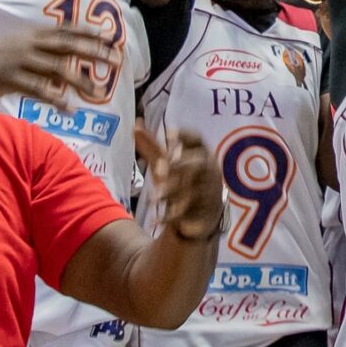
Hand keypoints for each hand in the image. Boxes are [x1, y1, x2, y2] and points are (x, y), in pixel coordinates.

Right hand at [0, 21, 114, 117]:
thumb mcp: (5, 57)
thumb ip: (32, 62)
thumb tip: (59, 75)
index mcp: (24, 36)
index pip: (62, 32)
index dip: (87, 33)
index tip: (109, 36)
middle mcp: (23, 44)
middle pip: (66, 45)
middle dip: (94, 51)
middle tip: (117, 59)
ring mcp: (14, 61)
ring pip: (56, 68)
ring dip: (80, 79)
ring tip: (98, 91)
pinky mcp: (4, 79)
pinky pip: (36, 89)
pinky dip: (54, 98)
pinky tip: (68, 108)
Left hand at [138, 126, 224, 242]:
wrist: (203, 215)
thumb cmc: (183, 182)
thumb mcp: (167, 163)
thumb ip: (152, 145)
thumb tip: (136, 124)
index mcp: (202, 155)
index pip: (198, 140)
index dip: (186, 135)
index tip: (169, 133)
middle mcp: (209, 172)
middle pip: (197, 165)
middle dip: (180, 166)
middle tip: (159, 170)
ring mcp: (209, 193)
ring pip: (193, 192)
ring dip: (172, 194)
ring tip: (153, 198)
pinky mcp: (205, 214)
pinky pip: (189, 214)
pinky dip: (170, 218)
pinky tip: (154, 222)